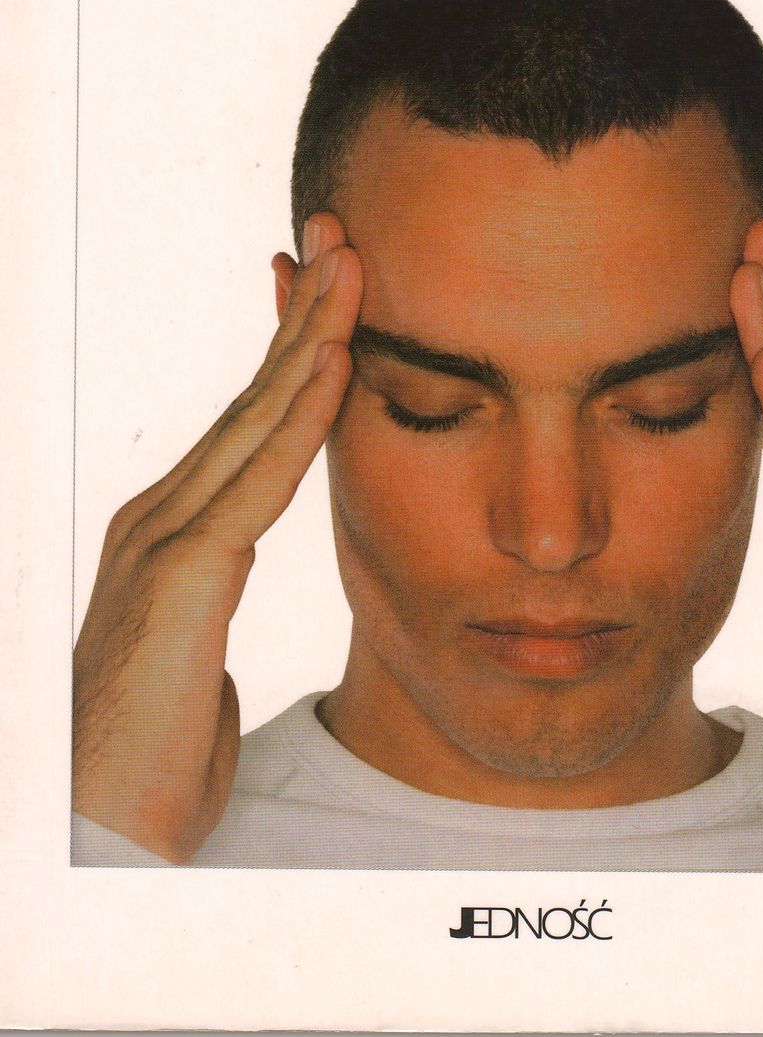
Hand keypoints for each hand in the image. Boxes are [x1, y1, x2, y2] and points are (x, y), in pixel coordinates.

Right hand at [72, 214, 360, 861]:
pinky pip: (258, 479)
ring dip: (311, 335)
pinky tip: (335, 364)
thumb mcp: (198, 661)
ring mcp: (165, 538)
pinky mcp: (183, 576)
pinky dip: (302, 414)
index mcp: (172, 529)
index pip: (248, 420)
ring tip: (354, 269)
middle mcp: (161, 515)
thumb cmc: (149, 759)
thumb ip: (214, 606)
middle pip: (252, 395)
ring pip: (255, 416)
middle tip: (346, 238)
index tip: (335, 289)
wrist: (94, 837)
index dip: (294, 349)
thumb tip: (232, 592)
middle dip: (305, 312)